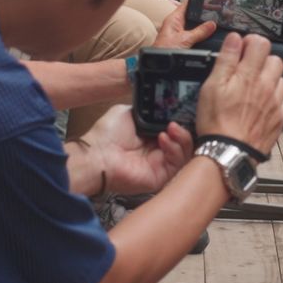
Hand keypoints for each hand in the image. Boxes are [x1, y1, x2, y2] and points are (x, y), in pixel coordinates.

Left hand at [77, 105, 192, 196]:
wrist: (97, 154)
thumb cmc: (107, 134)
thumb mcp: (128, 112)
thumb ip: (147, 109)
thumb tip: (161, 104)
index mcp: (151, 137)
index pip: (175, 130)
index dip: (182, 121)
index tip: (183, 111)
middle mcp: (158, 151)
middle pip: (184, 142)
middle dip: (185, 129)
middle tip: (177, 121)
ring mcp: (160, 165)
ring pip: (185, 153)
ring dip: (183, 138)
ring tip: (171, 128)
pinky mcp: (161, 177)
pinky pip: (177, 164)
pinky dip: (175, 149)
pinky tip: (163, 138)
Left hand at [153, 0, 217, 50]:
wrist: (158, 64)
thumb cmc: (164, 50)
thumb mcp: (186, 39)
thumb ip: (200, 32)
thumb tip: (212, 25)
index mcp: (173, 19)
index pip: (186, 4)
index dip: (196, 0)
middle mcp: (175, 24)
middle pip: (191, 15)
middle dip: (202, 14)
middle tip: (215, 12)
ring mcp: (178, 33)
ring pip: (192, 26)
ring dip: (201, 26)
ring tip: (214, 24)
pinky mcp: (180, 42)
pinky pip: (192, 35)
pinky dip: (199, 35)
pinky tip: (207, 36)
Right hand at [193, 33, 282, 152]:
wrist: (229, 153)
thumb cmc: (217, 121)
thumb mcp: (212, 86)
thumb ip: (226, 59)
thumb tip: (235, 39)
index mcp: (250, 75)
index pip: (261, 43)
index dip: (250, 42)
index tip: (241, 50)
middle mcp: (268, 86)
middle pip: (275, 60)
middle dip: (262, 60)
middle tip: (247, 70)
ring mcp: (276, 103)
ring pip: (280, 80)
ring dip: (269, 79)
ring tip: (253, 89)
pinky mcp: (279, 118)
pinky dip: (274, 99)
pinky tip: (261, 105)